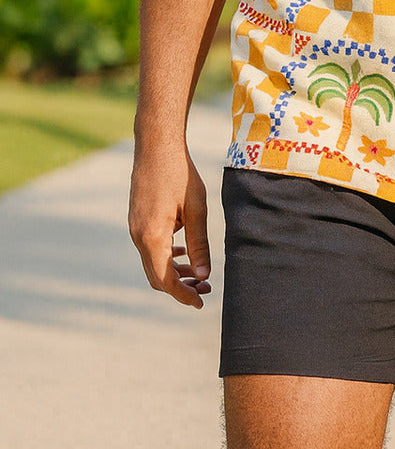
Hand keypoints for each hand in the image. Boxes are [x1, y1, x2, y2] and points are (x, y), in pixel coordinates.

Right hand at [129, 143, 211, 308]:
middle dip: (180, 286)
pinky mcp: (137, 220)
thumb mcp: (196, 209)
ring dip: (173, 271)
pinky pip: (150, 247)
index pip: (165, 280)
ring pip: (153, 262)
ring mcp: (134, 228)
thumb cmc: (179, 174)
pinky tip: (183, 250)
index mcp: (152, 237)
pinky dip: (166, 256)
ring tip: (198, 274)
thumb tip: (203, 275)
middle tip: (206, 289)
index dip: (183, 295)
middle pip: (156, 276)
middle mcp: (138, 236)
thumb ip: (199, 244)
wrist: (156, 146)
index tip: (201, 302)